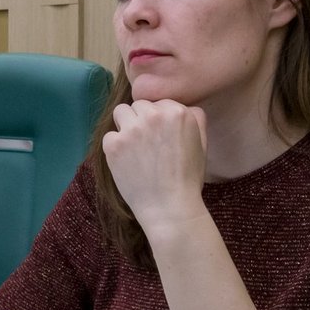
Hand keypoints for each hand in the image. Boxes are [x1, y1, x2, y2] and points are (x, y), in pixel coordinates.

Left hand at [102, 100, 207, 230]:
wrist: (170, 207)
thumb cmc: (188, 178)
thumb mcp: (201, 144)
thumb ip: (195, 120)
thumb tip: (184, 107)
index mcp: (178, 113)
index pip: (160, 102)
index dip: (160, 119)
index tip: (162, 136)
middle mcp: (154, 116)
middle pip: (139, 105)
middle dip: (142, 120)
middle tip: (147, 143)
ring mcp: (131, 129)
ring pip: (121, 112)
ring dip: (125, 125)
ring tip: (134, 147)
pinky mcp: (113, 144)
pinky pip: (109, 135)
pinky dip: (115, 147)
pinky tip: (126, 162)